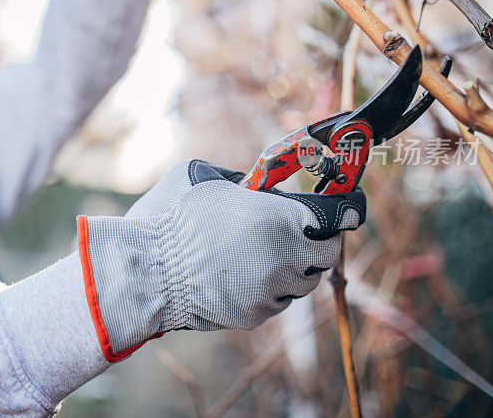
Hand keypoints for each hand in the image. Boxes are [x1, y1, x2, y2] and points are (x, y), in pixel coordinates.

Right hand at [77, 159, 364, 361]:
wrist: (143, 271)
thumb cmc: (170, 217)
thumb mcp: (208, 177)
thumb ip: (247, 182)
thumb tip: (264, 185)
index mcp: (279, 219)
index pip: (336, 216)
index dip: (345, 209)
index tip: (350, 206)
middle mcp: (284, 259)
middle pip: (326, 253)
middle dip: (318, 240)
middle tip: (302, 229)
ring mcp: (270, 292)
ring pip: (303, 281)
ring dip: (294, 264)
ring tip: (265, 251)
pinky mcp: (254, 316)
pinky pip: (276, 299)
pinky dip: (270, 285)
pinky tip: (243, 271)